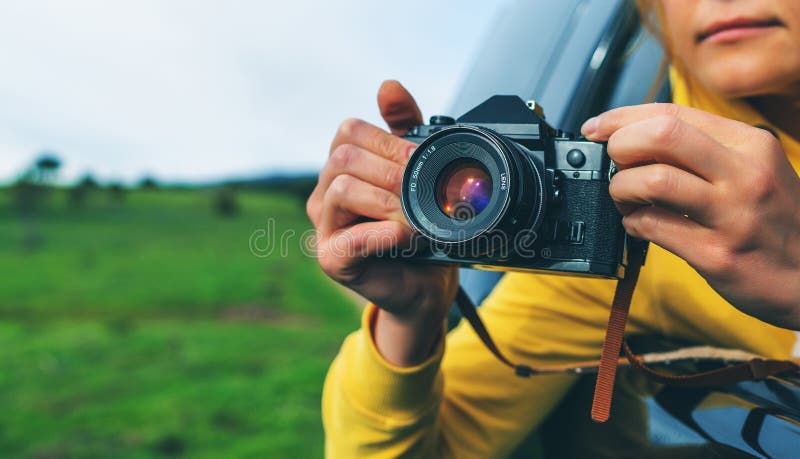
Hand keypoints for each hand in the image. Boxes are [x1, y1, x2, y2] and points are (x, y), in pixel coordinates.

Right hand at [306, 81, 457, 363]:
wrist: (426, 284)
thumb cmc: (420, 228)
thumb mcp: (416, 171)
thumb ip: (403, 129)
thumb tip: (387, 85)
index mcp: (343, 167)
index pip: (349, 131)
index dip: (386, 140)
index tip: (419, 157)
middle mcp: (325, 193)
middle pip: (342, 159)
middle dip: (389, 169)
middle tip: (423, 189)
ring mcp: (324, 227)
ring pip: (341, 189)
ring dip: (388, 201)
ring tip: (416, 217)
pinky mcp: (332, 259)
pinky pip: (350, 238)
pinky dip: (383, 233)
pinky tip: (406, 236)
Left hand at [582, 103, 799, 329]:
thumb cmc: (774, 220)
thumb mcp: (755, 170)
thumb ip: (703, 151)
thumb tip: (634, 138)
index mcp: (750, 144)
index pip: (673, 113)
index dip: (623, 118)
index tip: (597, 127)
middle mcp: (744, 174)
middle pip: (661, 136)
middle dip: (620, 145)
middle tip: (613, 162)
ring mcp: (732, 215)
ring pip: (653, 181)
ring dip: (622, 188)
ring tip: (624, 198)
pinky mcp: (718, 255)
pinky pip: (654, 227)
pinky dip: (632, 223)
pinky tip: (637, 225)